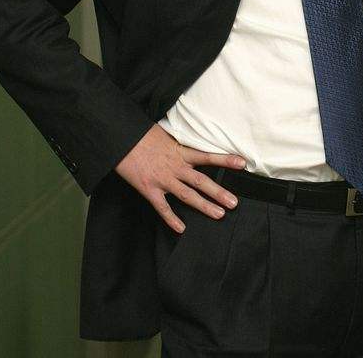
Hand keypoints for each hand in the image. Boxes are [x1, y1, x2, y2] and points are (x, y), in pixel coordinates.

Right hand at [114, 123, 246, 232]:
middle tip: (235, 203)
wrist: (120, 139)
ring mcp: (162, 179)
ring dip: (204, 205)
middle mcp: (174, 166)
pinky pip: (162, 207)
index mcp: (179, 151)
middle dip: (219, 192)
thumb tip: (186, 141)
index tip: (243, 163)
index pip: (207, 156)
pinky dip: (171, 219)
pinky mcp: (149, 189)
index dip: (225, 159)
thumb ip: (177, 142)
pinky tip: (181, 228)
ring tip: (220, 214)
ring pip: (187, 195)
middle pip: (201, 181)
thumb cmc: (140, 133)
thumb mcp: (164, 133)